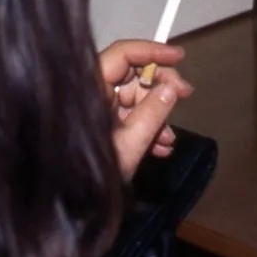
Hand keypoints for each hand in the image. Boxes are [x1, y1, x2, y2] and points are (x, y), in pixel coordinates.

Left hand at [98, 40, 193, 179]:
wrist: (71, 205)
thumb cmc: (93, 173)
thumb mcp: (130, 143)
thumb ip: (152, 114)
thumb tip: (171, 88)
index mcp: (91, 89)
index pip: (123, 54)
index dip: (152, 51)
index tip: (179, 56)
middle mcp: (92, 94)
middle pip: (132, 76)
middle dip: (160, 87)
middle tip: (186, 95)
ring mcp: (97, 111)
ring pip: (133, 100)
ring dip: (157, 116)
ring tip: (168, 140)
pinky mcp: (101, 127)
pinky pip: (127, 118)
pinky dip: (146, 128)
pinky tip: (160, 148)